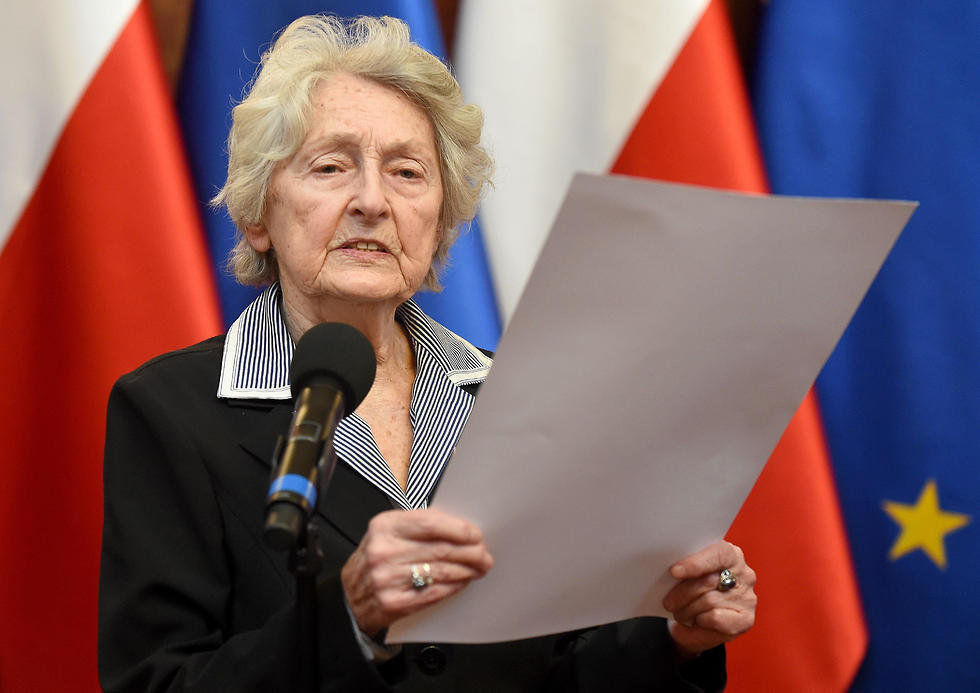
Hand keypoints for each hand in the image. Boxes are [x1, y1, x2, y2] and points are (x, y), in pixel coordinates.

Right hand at [341, 508, 492, 636]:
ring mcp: (388, 578)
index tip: (475, 534)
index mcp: (385, 527)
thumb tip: (459, 528)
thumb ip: (419, 526)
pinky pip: (434, 592)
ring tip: (478, 567)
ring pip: (441, 571)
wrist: (351, 596)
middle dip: (469, 552)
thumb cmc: (375, 560)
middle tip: (483, 553)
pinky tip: (463, 581)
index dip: (458, 529)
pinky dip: (454, 586)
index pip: (430, 523)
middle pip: (440, 548)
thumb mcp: (388, 533)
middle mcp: (384, 551)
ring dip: (466, 569)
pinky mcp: (394, 602)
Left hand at [662, 540, 756, 655]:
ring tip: (680, 612)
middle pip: (708, 581)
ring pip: (709, 601)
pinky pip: (716, 618)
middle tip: (668, 602)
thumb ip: (686, 568)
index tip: (674, 571)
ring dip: (687, 610)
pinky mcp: (746, 619)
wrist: (697, 622)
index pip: (719, 553)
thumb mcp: (688, 574)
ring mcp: (747, 597)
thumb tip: (674, 571)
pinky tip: (695, 621)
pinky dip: (700, 622)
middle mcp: (744, 574)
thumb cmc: (691, 592)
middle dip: (682, 593)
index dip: (696, 563)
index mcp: (731, 554)